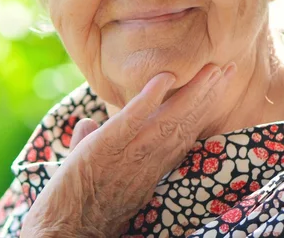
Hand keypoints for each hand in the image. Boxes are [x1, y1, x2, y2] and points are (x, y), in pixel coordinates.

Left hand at [20, 63, 235, 237]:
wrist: (63, 233)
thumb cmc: (75, 201)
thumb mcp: (90, 170)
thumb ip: (90, 143)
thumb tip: (86, 122)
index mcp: (146, 169)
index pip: (180, 137)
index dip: (200, 113)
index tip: (215, 90)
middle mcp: (145, 164)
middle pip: (183, 126)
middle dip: (206, 97)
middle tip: (227, 69)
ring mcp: (126, 157)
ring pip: (167, 122)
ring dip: (191, 93)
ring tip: (211, 70)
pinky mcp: (102, 151)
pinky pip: (129, 123)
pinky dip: (147, 100)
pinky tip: (164, 79)